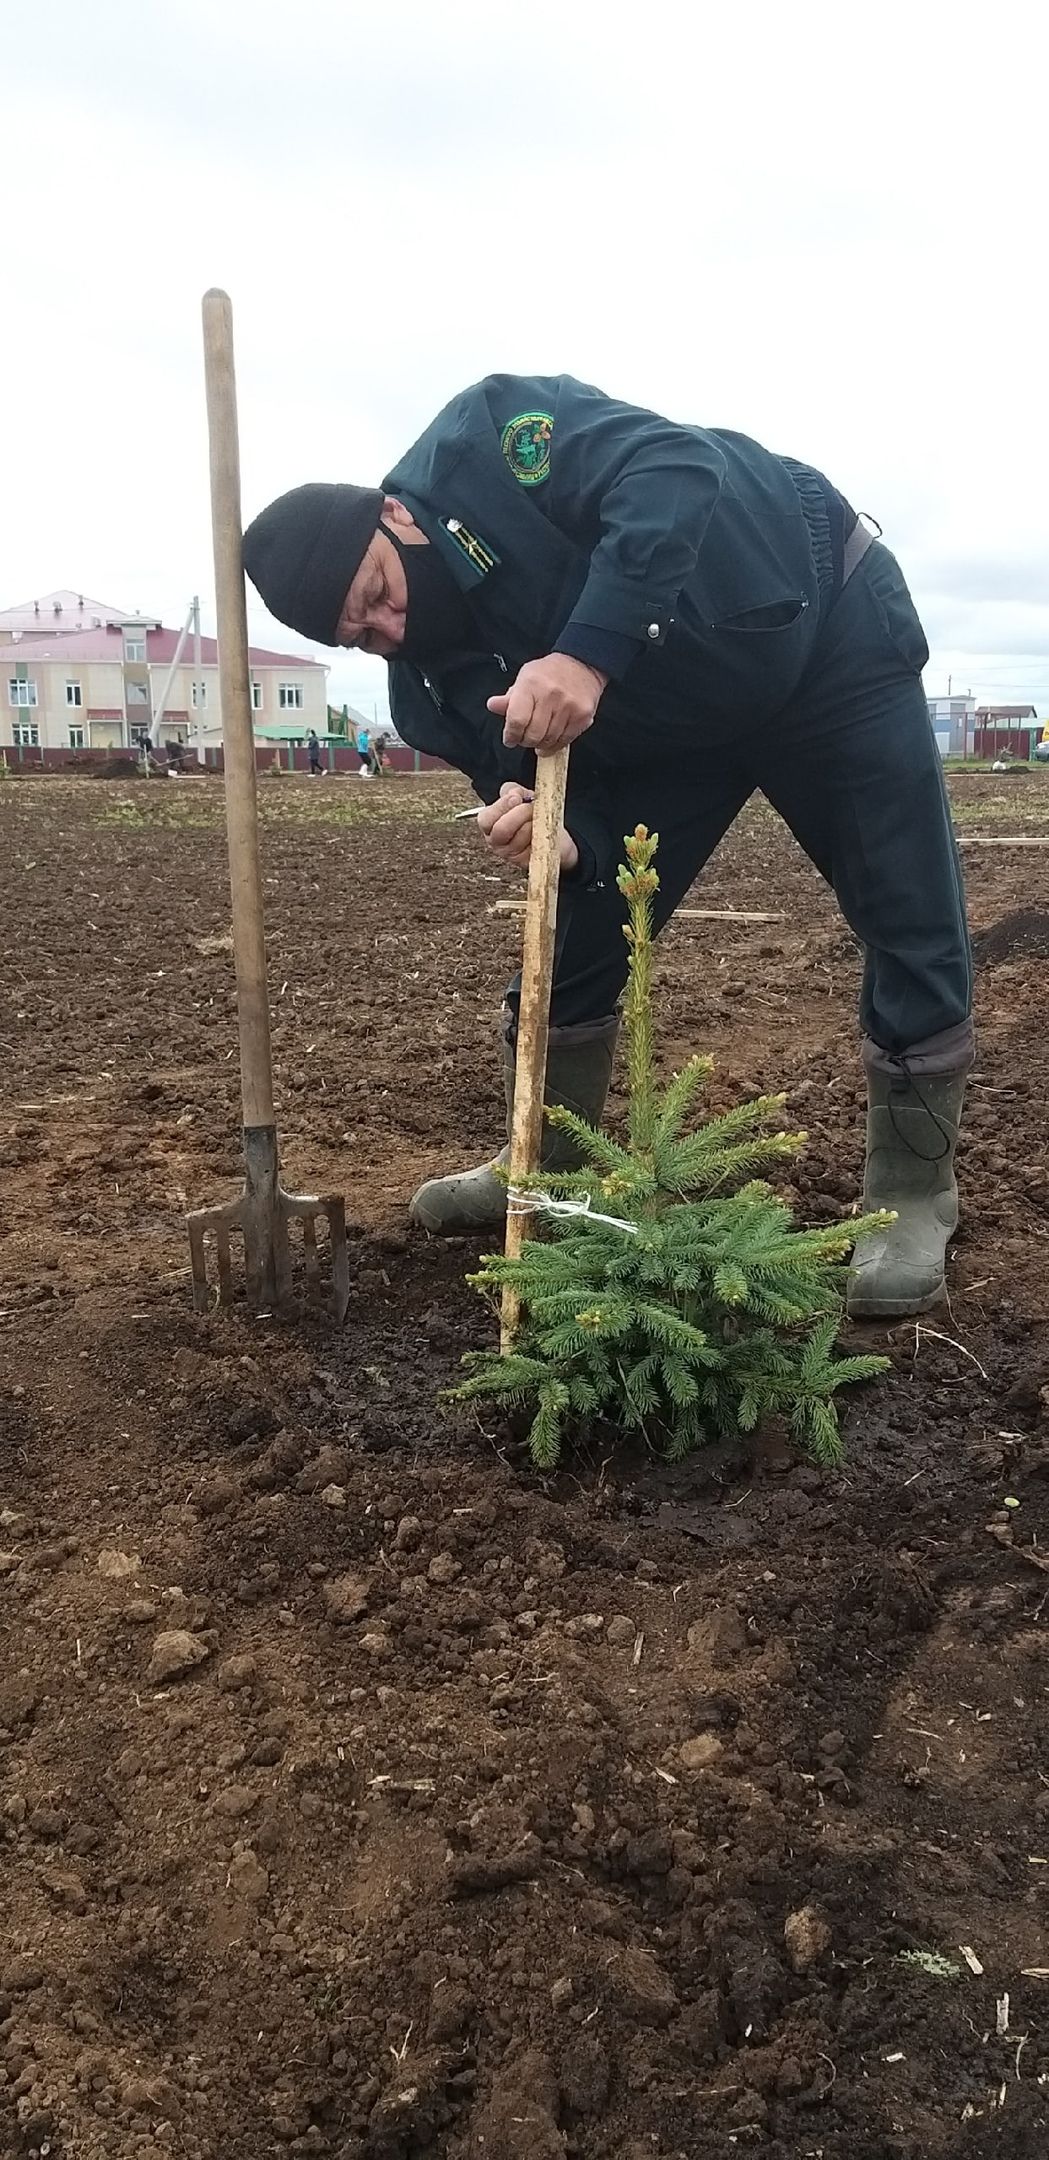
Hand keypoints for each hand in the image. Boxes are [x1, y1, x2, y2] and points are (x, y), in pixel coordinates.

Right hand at [476, 783, 578, 873]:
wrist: (554, 834)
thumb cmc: (532, 815)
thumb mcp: (521, 797)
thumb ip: (512, 790)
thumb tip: (514, 793)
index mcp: (489, 825)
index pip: (486, 819)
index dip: (501, 806)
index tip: (516, 798)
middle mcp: (496, 842)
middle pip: (501, 830)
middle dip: (519, 814)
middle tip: (531, 807)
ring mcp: (510, 855)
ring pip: (520, 837)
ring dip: (533, 823)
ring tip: (540, 817)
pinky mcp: (526, 862)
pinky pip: (533, 846)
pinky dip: (541, 834)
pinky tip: (544, 829)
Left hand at [487, 653, 606, 752]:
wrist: (582, 664)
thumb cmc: (549, 673)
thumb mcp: (524, 678)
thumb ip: (509, 697)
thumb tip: (493, 705)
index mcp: (531, 685)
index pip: (517, 720)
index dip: (511, 735)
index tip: (510, 739)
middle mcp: (550, 695)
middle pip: (533, 734)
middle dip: (525, 741)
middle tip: (524, 738)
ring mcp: (568, 707)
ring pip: (549, 740)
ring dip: (540, 744)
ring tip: (538, 737)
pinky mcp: (582, 716)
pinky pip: (565, 741)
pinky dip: (555, 745)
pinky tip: (550, 739)